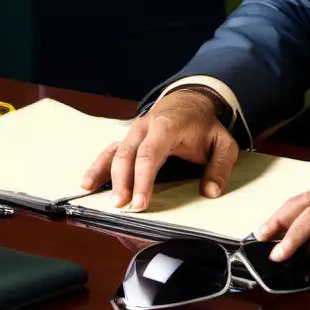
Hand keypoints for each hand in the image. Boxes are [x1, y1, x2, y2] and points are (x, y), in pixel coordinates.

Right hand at [80, 88, 238, 209]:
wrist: (189, 102)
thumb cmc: (204, 126)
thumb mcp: (223, 142)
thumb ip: (220, 166)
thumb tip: (211, 191)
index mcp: (167, 126)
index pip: (150, 154)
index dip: (143, 180)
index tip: (140, 203)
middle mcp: (145, 127)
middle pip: (127, 155)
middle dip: (122, 182)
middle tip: (122, 207)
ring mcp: (132, 132)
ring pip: (114, 153)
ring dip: (104, 176)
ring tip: (96, 197)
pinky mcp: (126, 139)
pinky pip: (108, 153)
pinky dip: (96, 168)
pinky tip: (87, 185)